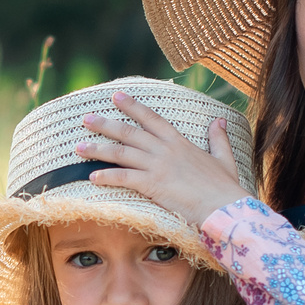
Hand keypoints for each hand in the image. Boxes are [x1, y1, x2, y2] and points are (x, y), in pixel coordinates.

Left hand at [77, 91, 249, 229]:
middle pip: (129, 132)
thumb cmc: (226, 187)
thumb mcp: (224, 158)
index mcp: (179, 142)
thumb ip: (218, 138)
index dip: (133, 106)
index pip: (152, 118)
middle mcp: (165, 150)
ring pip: (121, 152)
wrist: (224, 207)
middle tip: (86, 119)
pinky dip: (106, 176)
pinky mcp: (153, 184)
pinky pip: (123, 177)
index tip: (116, 97)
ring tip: (79, 147)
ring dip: (98, 149)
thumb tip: (220, 121)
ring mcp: (157, 166)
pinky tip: (93, 177)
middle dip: (105, 124)